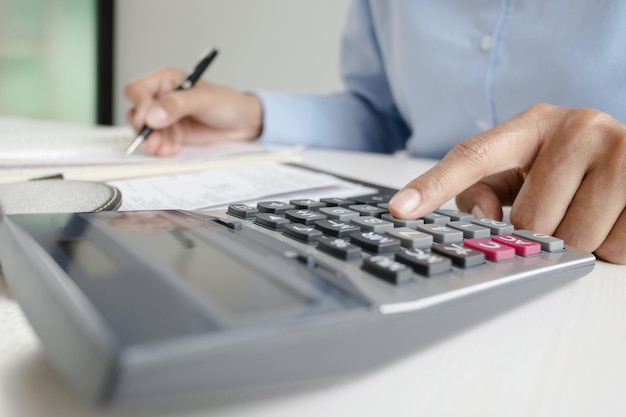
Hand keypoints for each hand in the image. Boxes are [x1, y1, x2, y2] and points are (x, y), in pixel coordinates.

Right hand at [124, 67, 263, 155]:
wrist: (244, 123)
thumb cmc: (228, 103)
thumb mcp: (205, 100)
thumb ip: (178, 104)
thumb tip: (153, 115)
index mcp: (167, 81)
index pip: (139, 90)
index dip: (140, 105)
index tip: (147, 121)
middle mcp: (163, 98)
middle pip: (137, 112)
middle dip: (144, 129)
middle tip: (153, 141)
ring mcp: (167, 117)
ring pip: (147, 130)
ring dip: (153, 141)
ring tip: (166, 148)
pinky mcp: (173, 134)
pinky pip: (159, 142)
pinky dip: (163, 148)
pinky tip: (173, 149)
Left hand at [388, 104, 625, 263]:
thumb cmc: (567, 163)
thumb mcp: (519, 169)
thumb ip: (482, 190)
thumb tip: (482, 221)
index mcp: (532, 125)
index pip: (472, 157)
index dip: (433, 185)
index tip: (401, 209)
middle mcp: (577, 127)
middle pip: (530, 220)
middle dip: (541, 231)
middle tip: (558, 210)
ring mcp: (620, 149)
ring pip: (575, 237)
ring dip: (578, 241)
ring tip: (586, 211)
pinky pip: (616, 244)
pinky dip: (611, 245)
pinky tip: (613, 217)